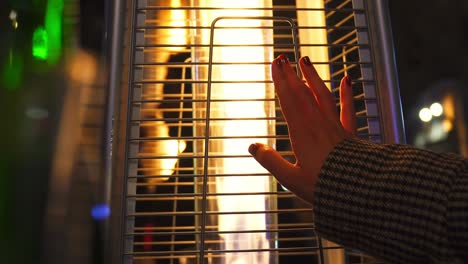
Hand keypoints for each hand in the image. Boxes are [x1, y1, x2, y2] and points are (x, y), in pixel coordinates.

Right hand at [248, 54, 355, 203]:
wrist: (359, 190)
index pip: (289, 100)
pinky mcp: (349, 132)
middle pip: (302, 93)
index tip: (275, 64)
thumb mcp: (291, 178)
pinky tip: (347, 79)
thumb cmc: (323, 186)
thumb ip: (270, 161)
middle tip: (282, 57)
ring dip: (313, 77)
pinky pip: (348, 109)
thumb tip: (252, 147)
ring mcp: (334, 125)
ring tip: (305, 60)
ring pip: (322, 95)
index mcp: (301, 133)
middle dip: (291, 75)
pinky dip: (347, 94)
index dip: (281, 81)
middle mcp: (317, 123)